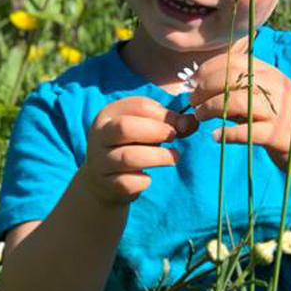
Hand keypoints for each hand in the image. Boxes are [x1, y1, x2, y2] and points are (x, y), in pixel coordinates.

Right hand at [82, 96, 198, 206]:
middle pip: (125, 128)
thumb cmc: (131, 145)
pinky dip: (143, 181)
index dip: (164, 114)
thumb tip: (190, 122)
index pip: (138, 106)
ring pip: (128, 157)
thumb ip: (170, 123)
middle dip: (156, 132)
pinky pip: (127, 182)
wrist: (102, 180)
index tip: (179, 124)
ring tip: (173, 157)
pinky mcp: (105, 184)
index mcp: (109, 114)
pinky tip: (148, 177)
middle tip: (172, 138)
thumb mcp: (146, 128)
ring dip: (158, 157)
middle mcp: (99, 135)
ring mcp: (99, 161)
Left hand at [187, 54, 290, 172]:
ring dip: (211, 108)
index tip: (194, 79)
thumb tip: (203, 85)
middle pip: (232, 78)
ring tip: (199, 116)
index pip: (235, 61)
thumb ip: (242, 90)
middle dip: (206, 87)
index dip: (210, 68)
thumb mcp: (267, 97)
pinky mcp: (278, 136)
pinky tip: (214, 136)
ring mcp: (278, 111)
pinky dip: (227, 133)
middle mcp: (276, 88)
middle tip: (192, 99)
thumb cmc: (285, 120)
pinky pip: (247, 131)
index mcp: (271, 74)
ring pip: (237, 101)